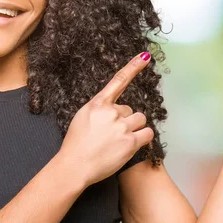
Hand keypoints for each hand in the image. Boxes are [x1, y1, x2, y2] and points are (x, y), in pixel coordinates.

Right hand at [58, 52, 153, 186]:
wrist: (75, 165)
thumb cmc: (76, 145)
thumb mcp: (83, 117)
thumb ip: (99, 109)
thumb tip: (112, 108)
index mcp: (98, 104)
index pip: (119, 80)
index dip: (134, 66)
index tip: (145, 56)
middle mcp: (112, 112)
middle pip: (130, 109)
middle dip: (124, 120)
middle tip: (111, 134)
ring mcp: (122, 127)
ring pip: (139, 119)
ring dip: (134, 128)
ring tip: (120, 140)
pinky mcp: (130, 142)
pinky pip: (147, 134)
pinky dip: (142, 138)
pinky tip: (132, 144)